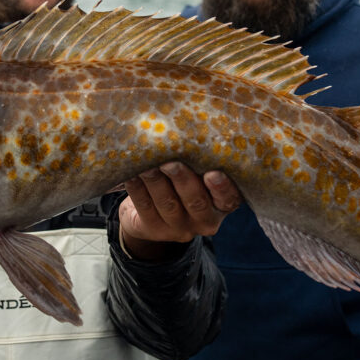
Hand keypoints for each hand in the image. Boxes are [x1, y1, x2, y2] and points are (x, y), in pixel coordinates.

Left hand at [118, 162, 241, 260]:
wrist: (153, 210)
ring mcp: (178, 228)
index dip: (221, 188)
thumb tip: (190, 129)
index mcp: (222, 204)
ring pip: (167, 203)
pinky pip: (144, 206)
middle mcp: (204, 220)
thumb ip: (201, 159)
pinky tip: (131, 173)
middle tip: (171, 162)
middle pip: (195, 201)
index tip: (212, 173)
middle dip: (183, 179)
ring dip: (156, 180)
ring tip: (147, 163)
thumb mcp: (198, 172)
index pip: (228, 199)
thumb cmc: (183, 179)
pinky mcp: (153, 229)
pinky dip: (137, 187)